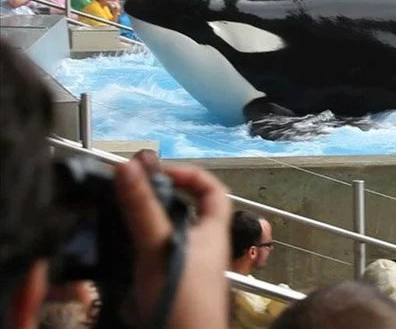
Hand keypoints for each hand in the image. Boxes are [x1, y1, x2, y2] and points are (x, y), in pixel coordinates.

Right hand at [114, 155, 231, 328]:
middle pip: (182, 209)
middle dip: (155, 197)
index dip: (189, 173)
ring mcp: (183, 266)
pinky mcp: (165, 285)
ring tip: (113, 213)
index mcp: (211, 231)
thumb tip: (129, 166)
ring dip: (139, 222)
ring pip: (162, 233)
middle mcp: (201, 247)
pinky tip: (112, 248)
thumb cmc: (183, 300)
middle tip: (126, 191)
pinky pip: (148, 257)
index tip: (157, 170)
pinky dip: (130, 248)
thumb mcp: (159, 246)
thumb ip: (143, 208)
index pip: (212, 189)